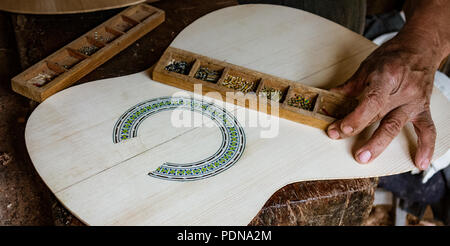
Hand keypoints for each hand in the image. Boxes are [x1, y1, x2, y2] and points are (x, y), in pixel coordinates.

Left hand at [326, 35, 439, 169]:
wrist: (420, 47)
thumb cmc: (392, 56)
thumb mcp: (367, 66)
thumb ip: (349, 87)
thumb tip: (328, 99)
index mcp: (386, 77)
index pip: (369, 102)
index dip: (354, 118)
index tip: (339, 129)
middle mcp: (401, 91)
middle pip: (378, 116)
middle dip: (360, 133)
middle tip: (345, 148)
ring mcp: (413, 101)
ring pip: (396, 126)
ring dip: (379, 144)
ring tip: (365, 158)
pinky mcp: (422, 108)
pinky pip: (427, 129)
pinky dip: (426, 146)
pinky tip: (420, 163)